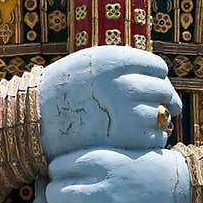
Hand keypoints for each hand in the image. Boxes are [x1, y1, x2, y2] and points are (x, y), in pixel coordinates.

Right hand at [38, 45, 181, 161]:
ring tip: (146, 123)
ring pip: (161, 116)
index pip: (157, 67)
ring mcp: (125, 114)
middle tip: (164, 106)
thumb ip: (122, 65)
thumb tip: (159, 76)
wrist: (36, 121)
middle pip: (163, 91)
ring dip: (158, 120)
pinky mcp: (124, 141)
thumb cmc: (64, 90)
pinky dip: (151, 140)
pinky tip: (139, 138)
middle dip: (166, 99)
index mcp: (115, 62)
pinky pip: (153, 140)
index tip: (154, 85)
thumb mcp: (90, 63)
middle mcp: (123, 85)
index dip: (158, 78)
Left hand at [38, 147, 191, 202]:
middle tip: (78, 200)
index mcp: (100, 161)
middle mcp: (99, 190)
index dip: (61, 174)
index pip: (55, 167)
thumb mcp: (111, 162)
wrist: (178, 200)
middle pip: (52, 194)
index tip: (77, 178)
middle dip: (59, 197)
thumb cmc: (138, 176)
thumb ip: (73, 173)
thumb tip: (34, 200)